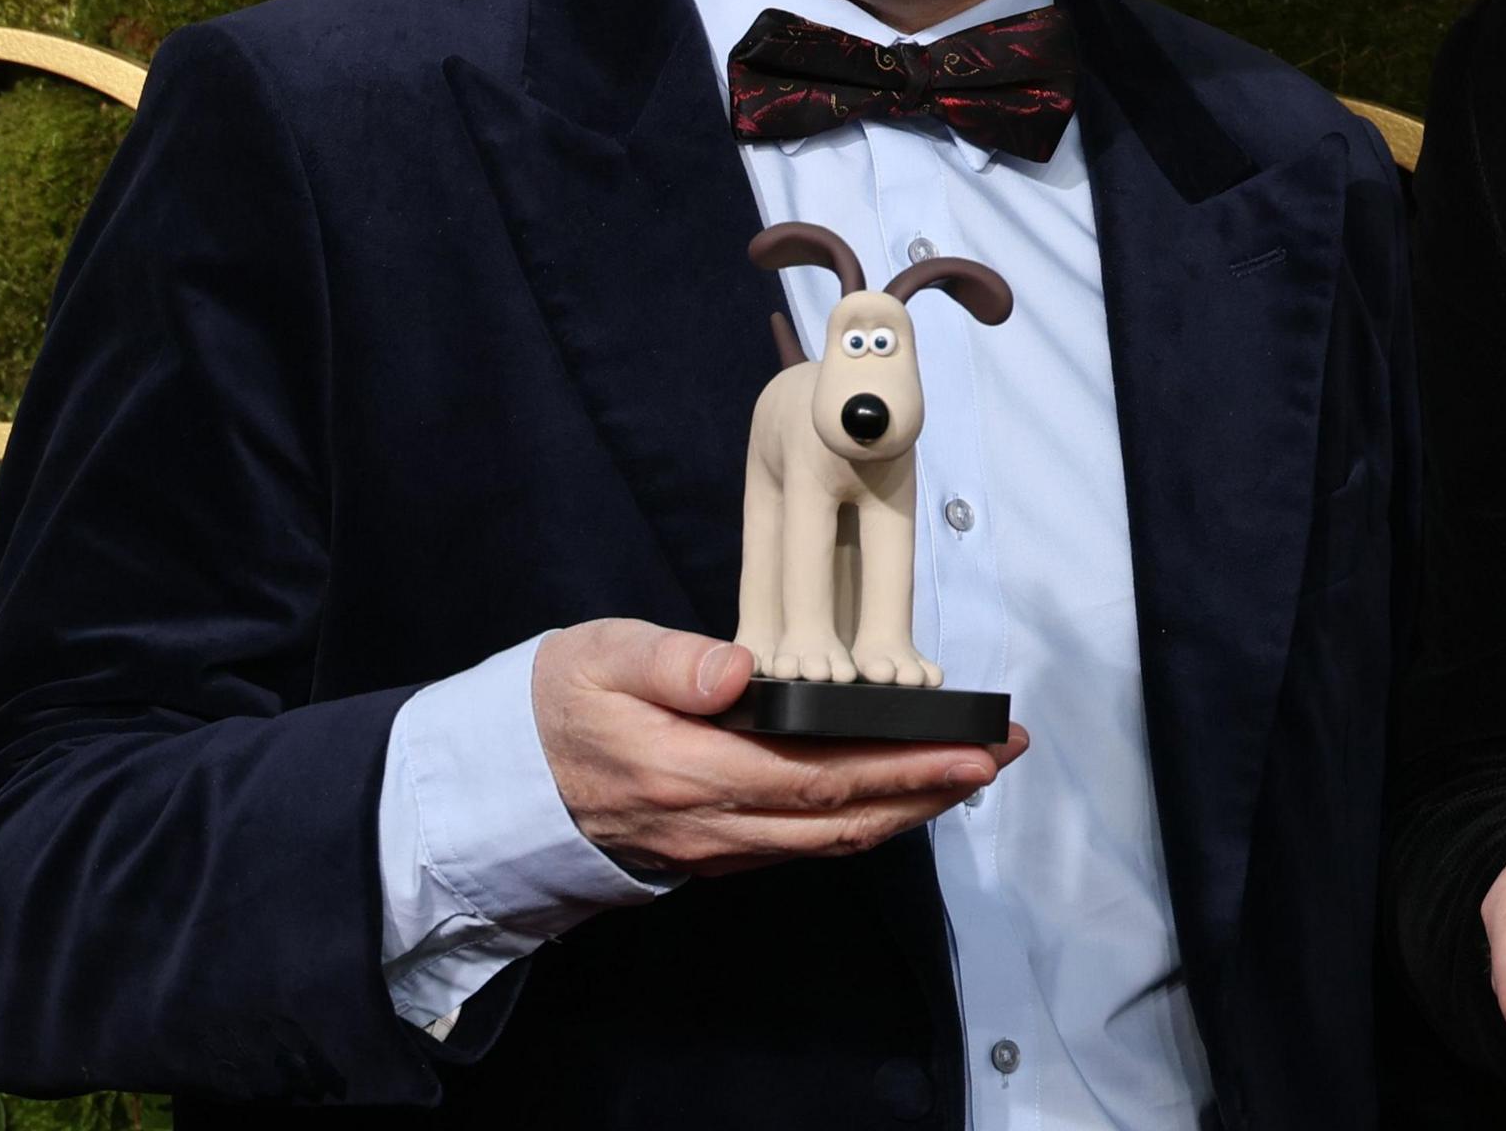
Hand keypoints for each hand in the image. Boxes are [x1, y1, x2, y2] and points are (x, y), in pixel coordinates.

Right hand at [534, 619, 1025, 877]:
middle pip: (845, 817)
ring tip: (971, 771)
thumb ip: (672, 661)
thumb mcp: (600, 657)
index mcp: (690, 771)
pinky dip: (865, 819)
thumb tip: (739, 671)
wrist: (503, 775)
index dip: (903, 766)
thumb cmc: (556, 703)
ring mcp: (717, 845)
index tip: (968, 748)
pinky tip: (901, 792)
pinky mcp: (719, 848)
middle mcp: (713, 823)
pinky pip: (807, 842)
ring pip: (833, 838)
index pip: (821, 776)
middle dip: (932, 787)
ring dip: (910, 807)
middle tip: (1001, 754)